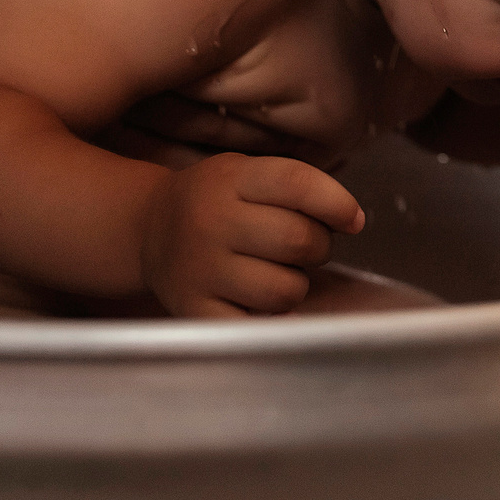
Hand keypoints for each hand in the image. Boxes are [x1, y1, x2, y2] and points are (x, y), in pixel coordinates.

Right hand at [140, 151, 366, 317]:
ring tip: (278, 271)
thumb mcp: (244, 173)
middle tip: (308, 246)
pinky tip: (264, 303)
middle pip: (298, 240)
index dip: (336, 203)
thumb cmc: (214, 201)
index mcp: (231, 180)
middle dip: (319, 247)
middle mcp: (212, 222)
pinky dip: (273, 319)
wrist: (147, 228)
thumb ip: (296, 187)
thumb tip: (352, 220)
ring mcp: (201, 269)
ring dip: (296, 284)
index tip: (353, 220)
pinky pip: (257, 325)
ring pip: (285, 289)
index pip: (297, 184)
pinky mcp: (195, 309)